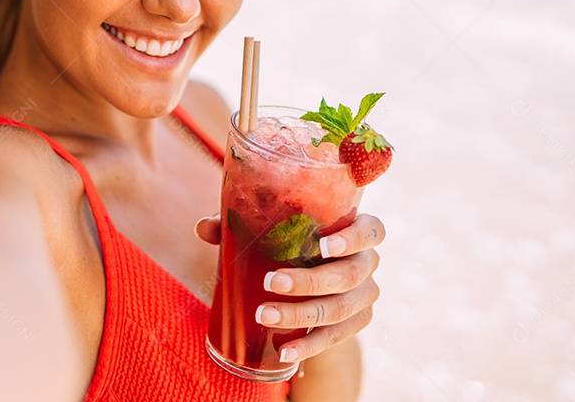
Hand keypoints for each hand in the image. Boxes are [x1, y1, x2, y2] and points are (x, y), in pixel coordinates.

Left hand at [195, 212, 383, 363]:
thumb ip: (239, 224)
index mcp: (357, 230)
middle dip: (310, 281)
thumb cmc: (291, 242)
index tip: (323, 246)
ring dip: (302, 314)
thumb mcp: (271, 229)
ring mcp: (364, 296)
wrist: (314, 280)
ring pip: (340, 309)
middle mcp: (368, 263)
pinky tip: (285, 351)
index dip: (352, 239)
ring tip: (266, 316)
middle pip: (350, 274)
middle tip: (272, 282)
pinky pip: (334, 338)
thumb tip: (203, 228)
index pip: (372, 231)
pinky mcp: (355, 323)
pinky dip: (308, 345)